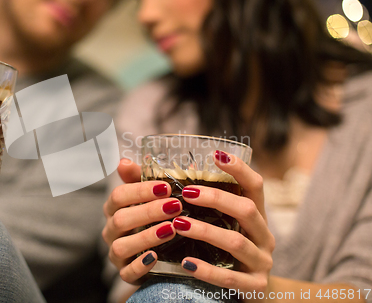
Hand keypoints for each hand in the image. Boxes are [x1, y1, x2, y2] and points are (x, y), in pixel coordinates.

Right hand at [102, 159, 180, 283]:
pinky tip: (156, 256)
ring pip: (121, 246)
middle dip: (148, 211)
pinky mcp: (125, 273)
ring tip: (170, 229)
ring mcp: (116, 253)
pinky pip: (127, 272)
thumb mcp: (150, 195)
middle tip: (175, 206)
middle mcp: (111, 230)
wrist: (159, 252)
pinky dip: (140, 265)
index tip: (165, 187)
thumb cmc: (153, 216)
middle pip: (120, 219)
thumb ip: (139, 177)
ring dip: (146, 237)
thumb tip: (123, 162)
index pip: (118, 195)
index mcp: (114, 208)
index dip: (140, 191)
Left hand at [175, 151, 274, 296]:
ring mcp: (262, 262)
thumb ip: (208, 207)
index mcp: (258, 217)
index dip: (239, 169)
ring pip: (236, 242)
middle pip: (247, 210)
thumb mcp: (225, 227)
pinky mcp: (254, 287)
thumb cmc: (230, 253)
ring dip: (206, 231)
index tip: (217, 155)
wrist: (253, 295)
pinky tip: (186, 263)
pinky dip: (206, 270)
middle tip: (186, 193)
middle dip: (216, 199)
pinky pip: (229, 278)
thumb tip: (181, 172)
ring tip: (179, 225)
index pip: (255, 187)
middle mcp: (264, 237)